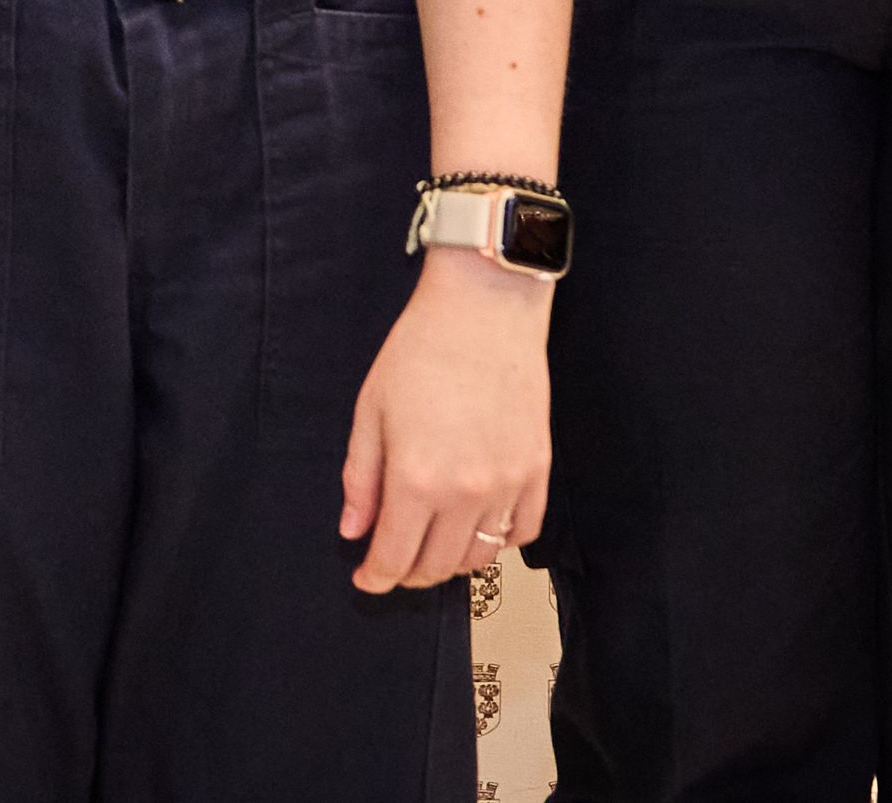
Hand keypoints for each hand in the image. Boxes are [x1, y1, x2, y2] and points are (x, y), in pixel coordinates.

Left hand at [341, 252, 551, 592]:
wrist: (483, 311)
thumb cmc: (420, 350)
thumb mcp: (371, 411)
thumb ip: (361, 478)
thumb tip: (354, 530)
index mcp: (416, 478)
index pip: (395, 556)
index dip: (377, 577)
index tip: (366, 580)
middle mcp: (466, 492)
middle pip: (437, 566)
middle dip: (408, 572)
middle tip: (393, 559)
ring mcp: (508, 484)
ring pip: (480, 558)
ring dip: (451, 562)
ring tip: (431, 543)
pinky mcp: (538, 471)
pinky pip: (522, 532)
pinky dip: (498, 543)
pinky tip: (477, 528)